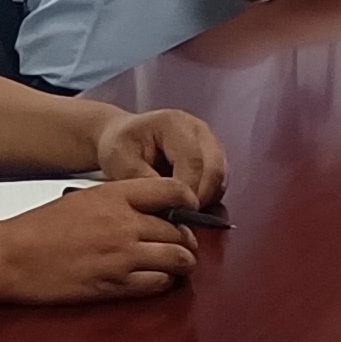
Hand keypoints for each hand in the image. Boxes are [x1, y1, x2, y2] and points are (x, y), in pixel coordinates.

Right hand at [0, 182, 205, 304]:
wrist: (11, 257)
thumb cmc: (40, 227)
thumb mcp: (83, 198)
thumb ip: (120, 199)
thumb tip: (153, 208)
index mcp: (115, 196)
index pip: (174, 191)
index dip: (188, 202)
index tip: (188, 210)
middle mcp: (124, 224)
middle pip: (179, 230)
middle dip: (185, 239)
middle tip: (182, 244)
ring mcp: (121, 256)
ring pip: (177, 258)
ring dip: (181, 262)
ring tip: (176, 264)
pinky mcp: (114, 284)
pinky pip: (157, 283)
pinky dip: (164, 282)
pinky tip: (156, 279)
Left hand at [87, 104, 226, 209]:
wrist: (122, 135)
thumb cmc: (120, 146)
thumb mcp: (120, 162)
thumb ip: (145, 181)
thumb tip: (170, 205)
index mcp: (175, 124)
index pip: (193, 161)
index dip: (187, 191)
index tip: (174, 213)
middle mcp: (199, 129)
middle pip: (214, 169)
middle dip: (199, 199)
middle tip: (179, 218)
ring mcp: (209, 141)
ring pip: (220, 177)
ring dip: (205, 199)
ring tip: (181, 211)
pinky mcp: (213, 155)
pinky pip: (219, 181)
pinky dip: (208, 197)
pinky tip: (186, 204)